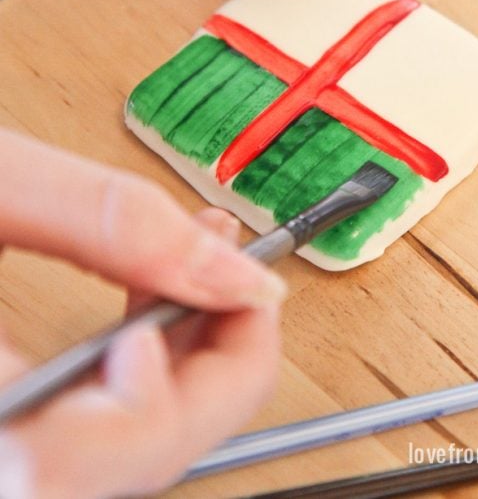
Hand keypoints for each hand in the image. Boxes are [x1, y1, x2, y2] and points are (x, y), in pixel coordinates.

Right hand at [0, 128, 283, 497]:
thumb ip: (106, 223)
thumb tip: (227, 269)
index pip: (108, 458)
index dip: (198, 384)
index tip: (244, 290)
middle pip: (127, 464)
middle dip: (212, 364)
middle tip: (241, 270)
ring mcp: (0, 445)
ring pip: (111, 453)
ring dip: (180, 359)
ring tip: (201, 261)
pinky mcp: (6, 425)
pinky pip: (80, 423)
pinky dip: (133, 363)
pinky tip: (150, 295)